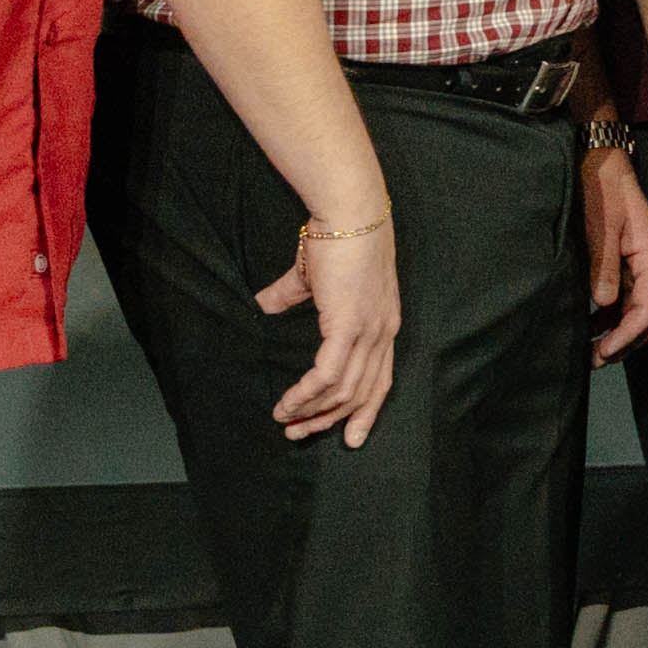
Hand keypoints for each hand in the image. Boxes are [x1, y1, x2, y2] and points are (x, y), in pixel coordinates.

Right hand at [251, 203, 401, 447]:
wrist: (348, 211)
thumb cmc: (335, 236)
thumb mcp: (313, 276)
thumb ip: (292, 295)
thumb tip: (265, 305)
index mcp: (383, 324)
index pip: (380, 380)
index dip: (365, 411)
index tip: (350, 436)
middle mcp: (383, 333)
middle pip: (362, 394)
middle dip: (331, 420)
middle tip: (300, 434)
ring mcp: (370, 331)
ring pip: (344, 390)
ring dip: (312, 411)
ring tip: (285, 422)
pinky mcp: (350, 326)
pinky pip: (329, 374)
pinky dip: (307, 393)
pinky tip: (287, 403)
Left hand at [581, 143, 647, 358]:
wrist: (600, 159)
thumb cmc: (602, 188)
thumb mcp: (601, 225)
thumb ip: (604, 264)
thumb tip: (604, 304)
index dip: (628, 333)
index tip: (604, 350)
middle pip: (647, 314)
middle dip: (624, 341)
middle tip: (594, 360)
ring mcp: (640, 263)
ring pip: (636, 308)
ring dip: (616, 331)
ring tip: (590, 350)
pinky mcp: (628, 260)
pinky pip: (625, 296)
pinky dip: (611, 315)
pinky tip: (592, 325)